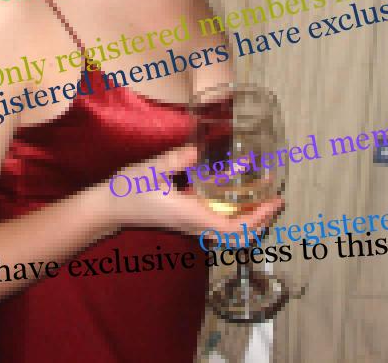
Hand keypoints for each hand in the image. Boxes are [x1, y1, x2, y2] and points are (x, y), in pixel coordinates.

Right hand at [102, 145, 283, 239]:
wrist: (109, 208)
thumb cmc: (128, 189)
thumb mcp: (149, 170)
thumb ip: (173, 160)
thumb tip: (196, 150)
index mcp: (190, 216)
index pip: (233, 230)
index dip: (258, 219)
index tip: (273, 202)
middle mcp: (195, 225)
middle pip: (238, 236)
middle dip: (261, 221)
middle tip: (277, 200)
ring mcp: (192, 224)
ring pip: (230, 231)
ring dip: (251, 218)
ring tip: (265, 196)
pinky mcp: (188, 218)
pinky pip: (219, 221)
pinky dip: (236, 212)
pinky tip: (239, 191)